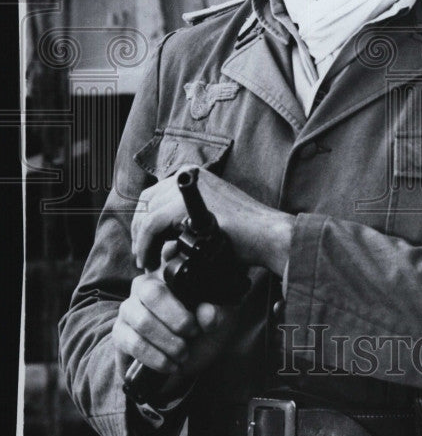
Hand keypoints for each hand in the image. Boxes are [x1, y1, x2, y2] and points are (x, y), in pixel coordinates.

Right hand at [112, 241, 237, 398]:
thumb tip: (206, 314)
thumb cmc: (202, 332)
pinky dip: (155, 357)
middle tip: (192, 333)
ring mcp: (129, 309)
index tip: (178, 256)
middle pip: (152, 292)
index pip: (167, 255)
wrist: (184, 362)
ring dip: (167, 341)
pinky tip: (171, 364)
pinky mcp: (120, 334)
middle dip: (176, 317)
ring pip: (142, 321)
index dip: (170, 253)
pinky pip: (132, 343)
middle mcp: (145, 286)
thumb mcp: (218, 322)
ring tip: (183, 353)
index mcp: (171, 276)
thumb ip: (216, 314)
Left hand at [131, 166, 293, 274]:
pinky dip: (146, 245)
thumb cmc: (246, 232)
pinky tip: (150, 260)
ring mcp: (188, 186)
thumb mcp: (212, 213)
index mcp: (195, 174)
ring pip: (146, 214)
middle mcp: (190, 174)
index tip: (146, 244)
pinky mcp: (185, 204)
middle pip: (147, 201)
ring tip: (146, 261)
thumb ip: (189, 214)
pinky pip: (152, 225)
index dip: (144, 221)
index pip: (155, 194)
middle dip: (140, 231)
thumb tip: (165, 230)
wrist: (267, 235)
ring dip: (141, 241)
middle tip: (143, 256)